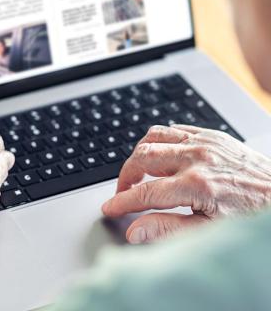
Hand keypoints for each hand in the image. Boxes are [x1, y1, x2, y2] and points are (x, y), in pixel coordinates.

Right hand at [102, 125, 270, 243]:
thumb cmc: (250, 216)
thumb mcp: (209, 231)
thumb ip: (167, 230)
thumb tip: (135, 231)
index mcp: (197, 185)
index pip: (145, 192)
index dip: (123, 201)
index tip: (110, 208)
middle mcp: (197, 158)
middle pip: (143, 158)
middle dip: (126, 175)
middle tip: (123, 191)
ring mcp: (204, 142)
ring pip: (154, 137)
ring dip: (139, 154)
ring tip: (138, 171)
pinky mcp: (211, 135)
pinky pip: (174, 129)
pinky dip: (159, 140)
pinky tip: (160, 155)